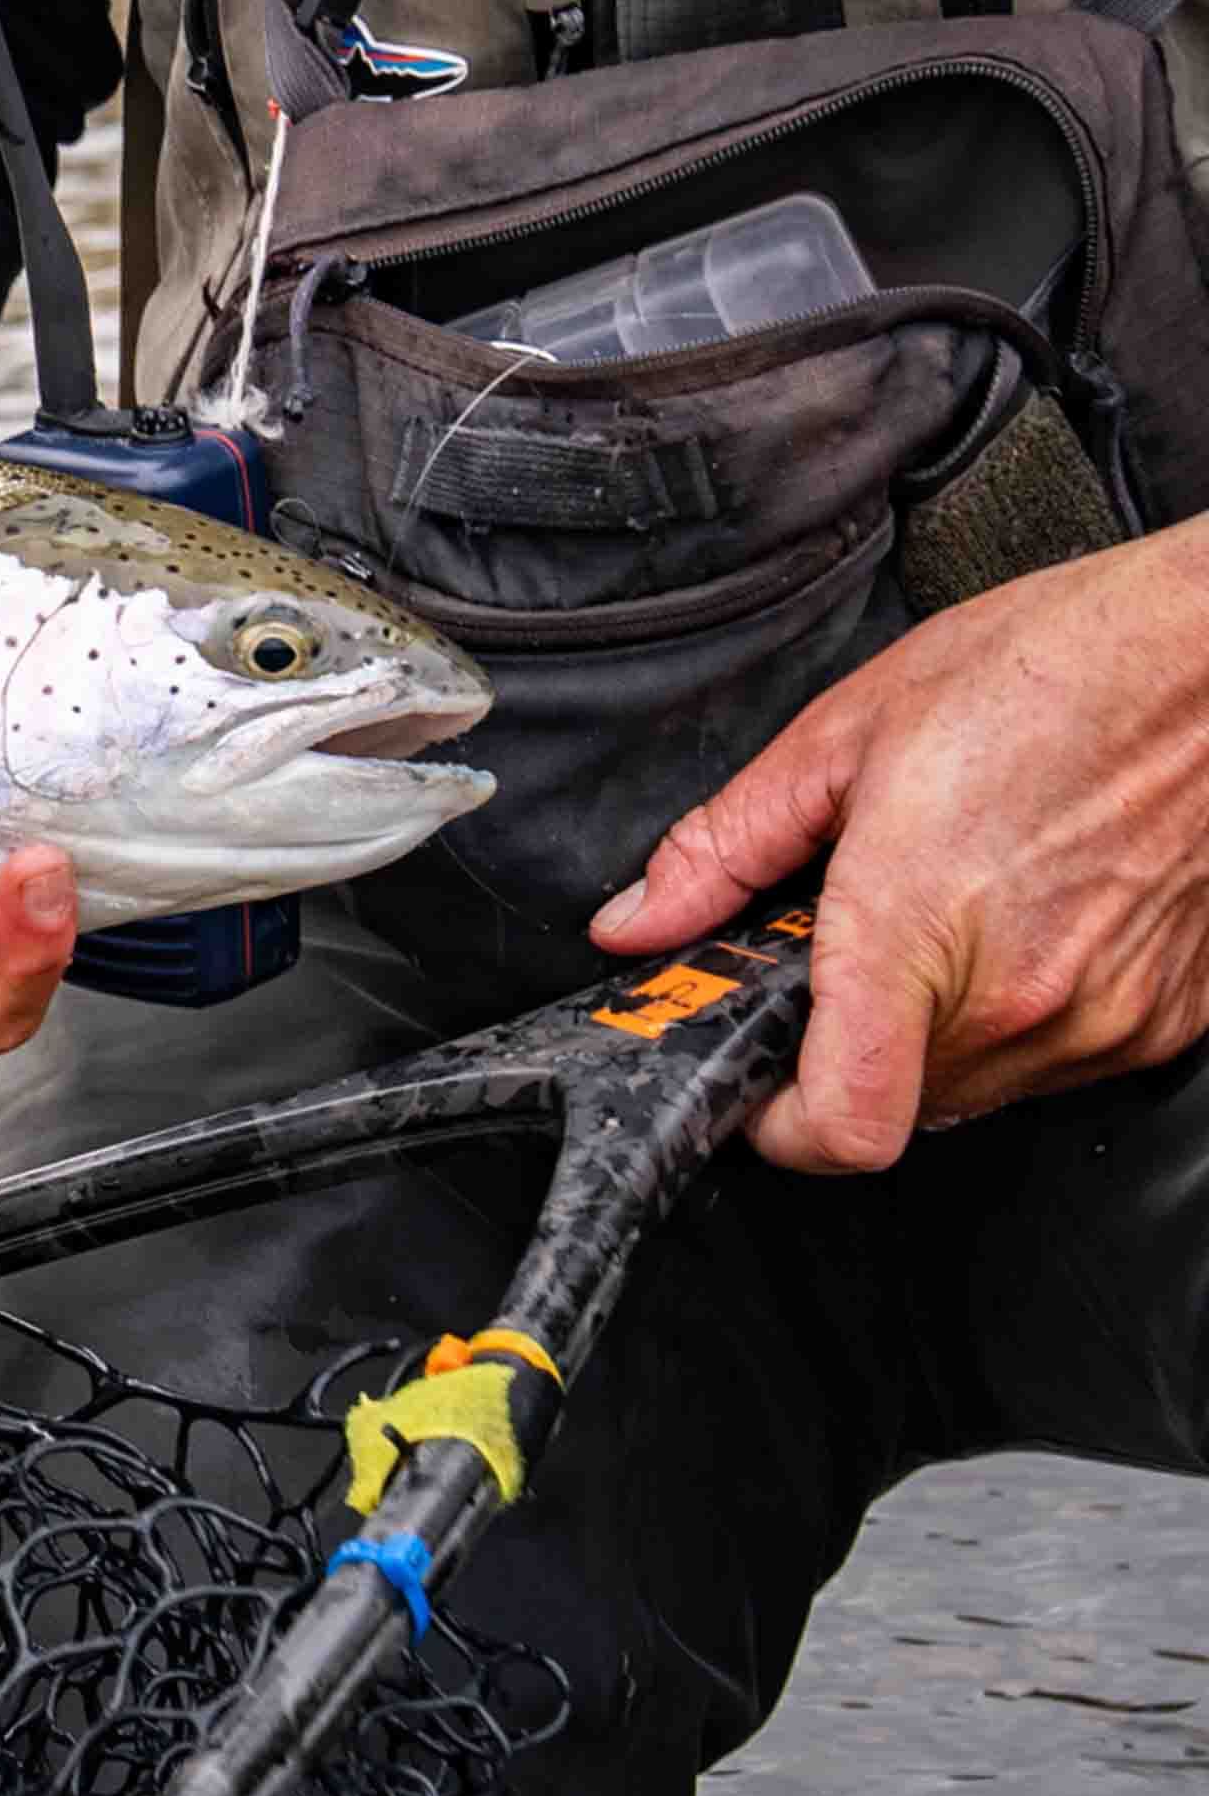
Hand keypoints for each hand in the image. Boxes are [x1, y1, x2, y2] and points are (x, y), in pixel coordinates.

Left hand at [588, 520, 1208, 1173]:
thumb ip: (725, 847)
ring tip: (948, 908)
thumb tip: (639, 921)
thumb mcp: (845, 735)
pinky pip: (1063, 1056)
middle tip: (847, 949)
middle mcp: (1025, 998)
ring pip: (979, 1083)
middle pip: (896, 1101)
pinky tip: (1027, 915)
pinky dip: (1025, 1010)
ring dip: (937, 1028)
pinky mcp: (1171, 1017)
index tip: (749, 1080)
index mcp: (920, 930)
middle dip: (846, 1044)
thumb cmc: (1058, 669)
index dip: (773, 1125)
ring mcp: (1108, 1015)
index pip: (841, 1125)